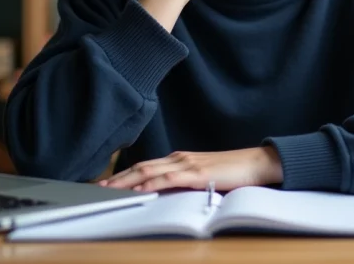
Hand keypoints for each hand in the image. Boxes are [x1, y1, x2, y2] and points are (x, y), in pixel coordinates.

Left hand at [97, 147, 283, 192]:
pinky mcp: (197, 173)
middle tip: (97, 188)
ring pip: (149, 172)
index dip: (124, 174)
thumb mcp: (203, 177)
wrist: (256, 163)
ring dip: (126, 181)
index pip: (145, 166)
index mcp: (179, 159)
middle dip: (117, 178)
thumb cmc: (233, 172)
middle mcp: (179, 158)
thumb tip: (167, 194)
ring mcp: (187, 164)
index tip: (106, 184)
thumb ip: (185, 182)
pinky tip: (139, 190)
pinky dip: (151, 185)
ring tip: (109, 190)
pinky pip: (169, 179)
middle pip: (141, 167)